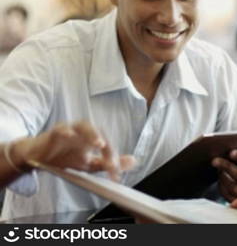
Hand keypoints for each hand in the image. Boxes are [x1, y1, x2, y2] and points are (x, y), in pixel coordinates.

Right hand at [12, 121, 134, 180]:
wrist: (39, 158)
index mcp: (94, 138)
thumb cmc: (66, 157)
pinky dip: (65, 131)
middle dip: (107, 147)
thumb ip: (109, 163)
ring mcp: (70, 130)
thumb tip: (133, 161)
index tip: (115, 175)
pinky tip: (69, 135)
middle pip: (99, 132)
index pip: (109, 145)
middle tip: (111, 162)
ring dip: (92, 134)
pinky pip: (60, 128)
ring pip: (83, 126)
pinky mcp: (53, 132)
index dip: (114, 159)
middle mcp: (84, 132)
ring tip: (99, 144)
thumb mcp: (90, 164)